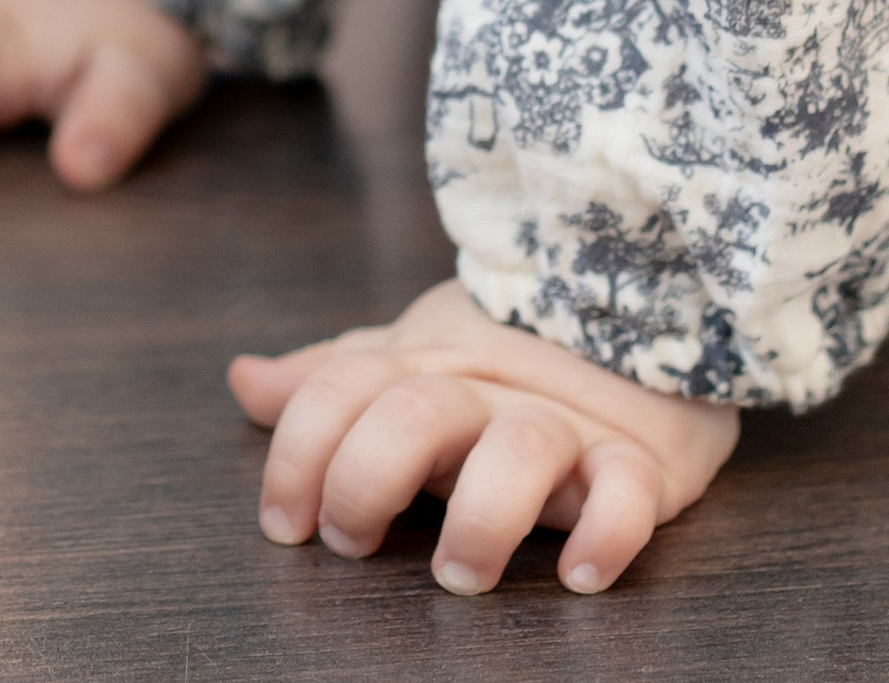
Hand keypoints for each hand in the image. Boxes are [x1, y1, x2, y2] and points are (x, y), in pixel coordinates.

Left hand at [228, 276, 737, 596]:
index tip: (283, 523)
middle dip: (368, 476)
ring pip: (522, 449)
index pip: (345, 387)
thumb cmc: (510, 358)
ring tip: (460, 574)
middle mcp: (490, 394)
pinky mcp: (639, 461)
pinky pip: (628, 492)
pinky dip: (606, 533)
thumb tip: (244, 380)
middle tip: (351, 541)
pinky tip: (580, 574)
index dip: (299, 450)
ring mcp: (566, 426)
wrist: (644, 314)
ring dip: (482, 515)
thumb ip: (332, 380)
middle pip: (418, 410)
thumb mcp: (414, 361)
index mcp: (428, 369)